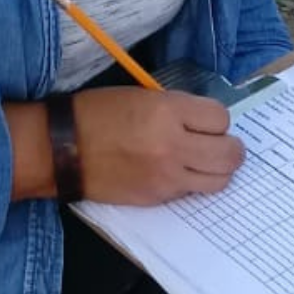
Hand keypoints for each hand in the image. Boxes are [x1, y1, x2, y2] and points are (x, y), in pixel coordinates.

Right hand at [73, 87, 244, 204]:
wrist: (61, 149)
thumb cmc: (97, 114)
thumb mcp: (141, 96)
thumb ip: (177, 108)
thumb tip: (206, 122)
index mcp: (168, 111)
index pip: (221, 118)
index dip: (217, 120)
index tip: (207, 121)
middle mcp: (173, 145)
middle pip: (230, 154)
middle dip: (231, 148)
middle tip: (221, 145)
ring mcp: (167, 176)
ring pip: (219, 180)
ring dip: (217, 170)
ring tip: (204, 163)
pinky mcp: (157, 197)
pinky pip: (191, 192)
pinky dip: (191, 183)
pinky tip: (176, 172)